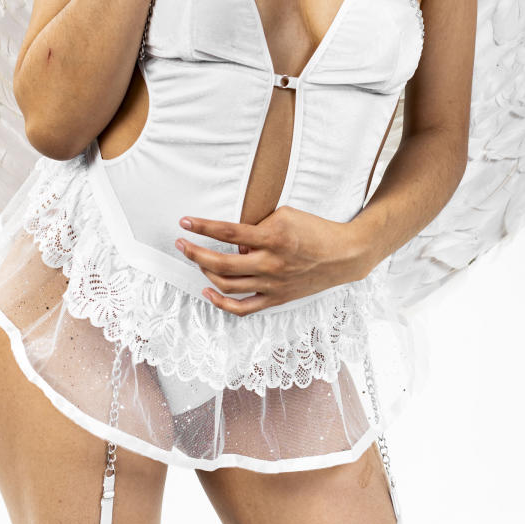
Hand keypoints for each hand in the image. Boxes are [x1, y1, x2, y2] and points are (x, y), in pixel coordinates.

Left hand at [174, 205, 370, 315]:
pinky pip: (243, 308)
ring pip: (227, 285)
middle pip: (220, 263)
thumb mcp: (286, 215)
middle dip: (194, 252)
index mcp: (273, 237)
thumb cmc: (315, 230)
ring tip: (195, 260)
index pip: (228, 232)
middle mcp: (270, 263)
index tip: (184, 222)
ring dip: (204, 272)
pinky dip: (221, 302)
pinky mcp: (276, 298)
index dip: (202, 227)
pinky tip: (207, 290)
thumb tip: (232, 242)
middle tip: (181, 243)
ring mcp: (272, 284)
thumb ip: (257, 227)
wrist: (343, 255)